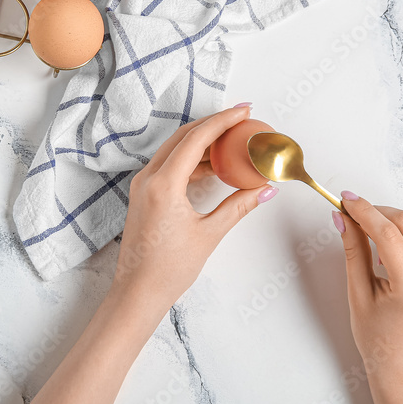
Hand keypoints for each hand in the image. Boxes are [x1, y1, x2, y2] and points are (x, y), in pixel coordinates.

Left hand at [113, 105, 277, 310]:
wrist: (137, 292)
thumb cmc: (168, 269)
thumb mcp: (209, 234)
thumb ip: (238, 206)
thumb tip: (265, 189)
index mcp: (163, 184)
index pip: (195, 139)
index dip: (222, 121)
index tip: (244, 111)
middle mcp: (148, 178)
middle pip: (183, 136)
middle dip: (213, 124)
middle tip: (241, 118)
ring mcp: (142, 185)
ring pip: (175, 149)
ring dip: (202, 141)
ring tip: (232, 139)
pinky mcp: (144, 194)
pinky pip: (169, 165)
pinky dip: (192, 159)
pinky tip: (214, 165)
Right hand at [334, 192, 402, 403]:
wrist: (401, 361)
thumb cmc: (377, 335)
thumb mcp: (357, 293)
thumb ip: (353, 250)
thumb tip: (343, 216)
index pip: (388, 233)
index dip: (364, 211)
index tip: (345, 200)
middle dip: (378, 212)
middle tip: (354, 217)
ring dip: (398, 220)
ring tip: (379, 240)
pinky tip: (400, 244)